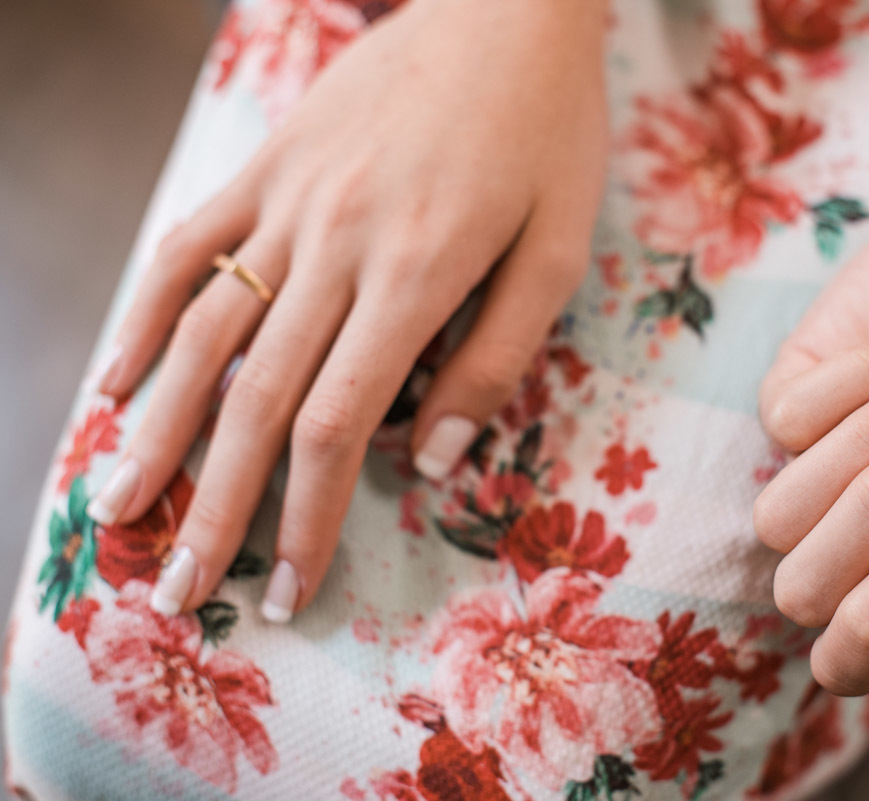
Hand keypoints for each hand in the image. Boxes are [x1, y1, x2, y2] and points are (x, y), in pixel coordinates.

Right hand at [86, 0, 608, 621]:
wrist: (504, 8)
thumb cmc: (547, 135)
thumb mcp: (558, 251)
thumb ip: (496, 359)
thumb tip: (430, 463)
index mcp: (415, 275)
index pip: (335, 425)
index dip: (304, 516)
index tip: (287, 588)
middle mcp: (335, 244)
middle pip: (255, 399)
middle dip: (216, 506)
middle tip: (178, 592)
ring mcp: (287, 200)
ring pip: (202, 332)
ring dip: (156, 432)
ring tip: (116, 511)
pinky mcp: (265, 164)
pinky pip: (187, 245)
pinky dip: (144, 317)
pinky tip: (116, 383)